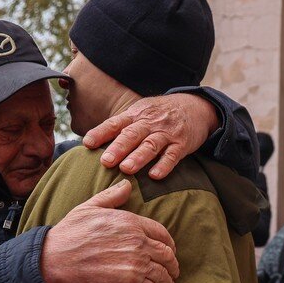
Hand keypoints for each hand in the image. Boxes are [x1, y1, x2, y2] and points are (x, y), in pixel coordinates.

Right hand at [42, 180, 178, 282]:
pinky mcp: (129, 282)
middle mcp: (137, 241)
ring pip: (162, 273)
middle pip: (167, 254)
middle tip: (173, 272)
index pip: (161, 233)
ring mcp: (135, 262)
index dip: (169, 244)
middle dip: (172, 265)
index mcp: (131, 222)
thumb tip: (127, 184)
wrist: (54, 261)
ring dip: (167, 281)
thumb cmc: (69, 234)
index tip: (170, 251)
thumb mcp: (89, 208)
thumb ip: (111, 197)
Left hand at [83, 93, 219, 178]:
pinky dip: (164, 165)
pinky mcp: (182, 143)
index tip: (87, 143)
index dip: (101, 133)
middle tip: (106, 161)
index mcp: (136, 115)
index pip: (115, 123)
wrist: (195, 106)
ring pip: (151, 145)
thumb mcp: (141, 112)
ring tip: (126, 169)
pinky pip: (173, 155)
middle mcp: (150, 122)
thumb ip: (121, 126)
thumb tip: (92, 142)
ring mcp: (167, 133)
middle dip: (119, 148)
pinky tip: (155, 175)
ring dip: (138, 157)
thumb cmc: (161, 114)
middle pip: (132, 134)